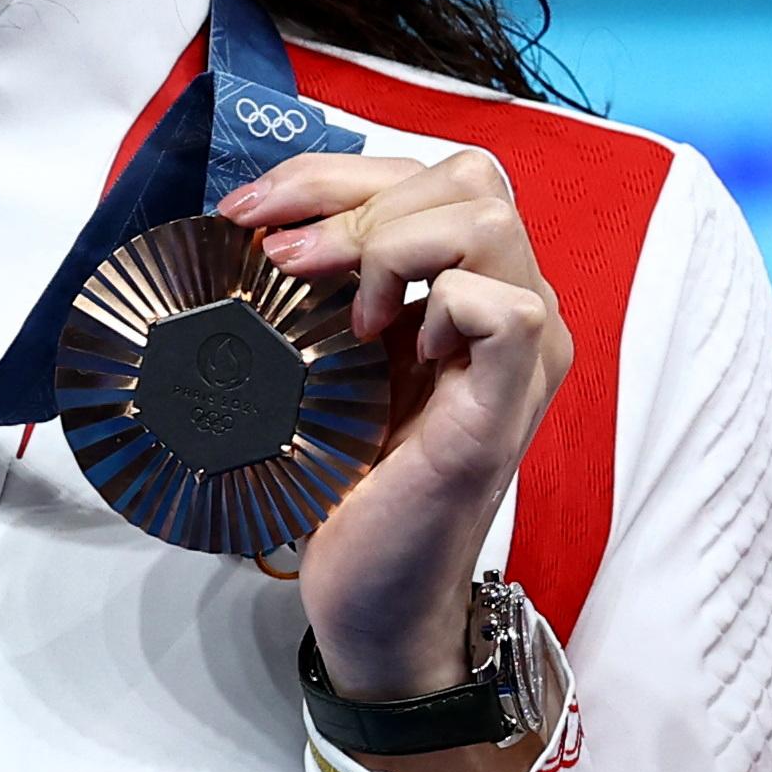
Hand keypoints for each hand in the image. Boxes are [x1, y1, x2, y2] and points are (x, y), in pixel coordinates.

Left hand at [222, 142, 570, 771]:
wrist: (369, 597)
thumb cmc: (345, 489)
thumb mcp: (322, 364)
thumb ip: (320, 289)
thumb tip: (250, 222)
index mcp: (468, 288)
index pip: (430, 175)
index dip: (333, 173)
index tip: (251, 212)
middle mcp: (511, 307)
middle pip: (471, 177)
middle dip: (357, 195)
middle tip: (284, 257)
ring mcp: (521, 355)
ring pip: (492, 220)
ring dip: (392, 243)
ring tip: (341, 305)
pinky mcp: (509, 404)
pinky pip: (508, 308)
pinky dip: (441, 305)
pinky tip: (393, 347)